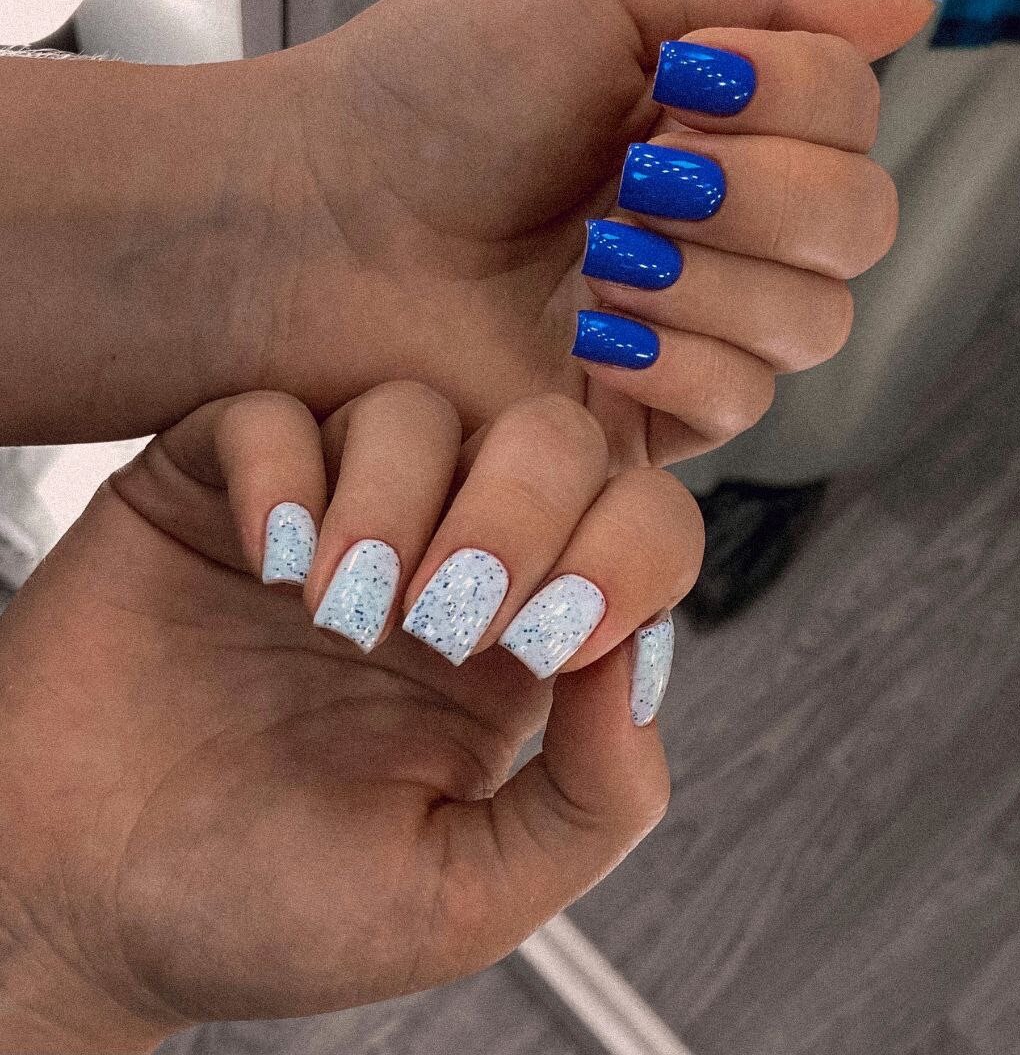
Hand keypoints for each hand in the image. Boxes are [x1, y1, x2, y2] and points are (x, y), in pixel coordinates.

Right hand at [0, 383, 700, 1051]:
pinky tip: (263, 556)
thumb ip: (592, 799)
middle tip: (445, 616)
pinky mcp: (215, 492)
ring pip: (412, 409)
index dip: (625, 550)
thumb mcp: (464, 893)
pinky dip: (280, 467)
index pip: (635, 525)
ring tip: (335, 606)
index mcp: (517, 643)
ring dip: (393, 497)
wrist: (81, 904)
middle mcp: (439, 558)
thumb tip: (642, 662)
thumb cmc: (269, 907)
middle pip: (544, 438)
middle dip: (520, 508)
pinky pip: (270, 413)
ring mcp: (328, 515)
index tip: (550, 642)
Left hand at [264, 0, 932, 465]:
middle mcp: (717, 221)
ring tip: (600, 257)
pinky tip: (596, 335)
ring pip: (816, 320)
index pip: (855, 114)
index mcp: (716, 114)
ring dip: (712, 275)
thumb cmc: (429, 92)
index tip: (681, 79)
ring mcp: (686, 324)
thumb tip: (913, 6)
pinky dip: (682, 359)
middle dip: (762, 192)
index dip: (793, 97)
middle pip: (862, 224)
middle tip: (641, 172)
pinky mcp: (644, 416)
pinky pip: (743, 400)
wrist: (319, 222)